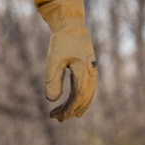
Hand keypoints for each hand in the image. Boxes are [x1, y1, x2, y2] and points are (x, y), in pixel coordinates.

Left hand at [39, 0, 96, 121]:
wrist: (72, 25)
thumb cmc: (61, 42)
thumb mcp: (53, 61)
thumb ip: (52, 81)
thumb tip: (52, 101)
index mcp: (83, 72)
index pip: (76, 98)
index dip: (67, 110)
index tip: (56, 117)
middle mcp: (91, 74)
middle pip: (83, 99)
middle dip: (70, 111)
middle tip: (56, 119)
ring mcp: (92, 72)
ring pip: (88, 95)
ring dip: (77, 107)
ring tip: (65, 116)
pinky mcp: (90, 69)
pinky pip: (89, 89)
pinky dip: (83, 99)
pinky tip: (76, 104)